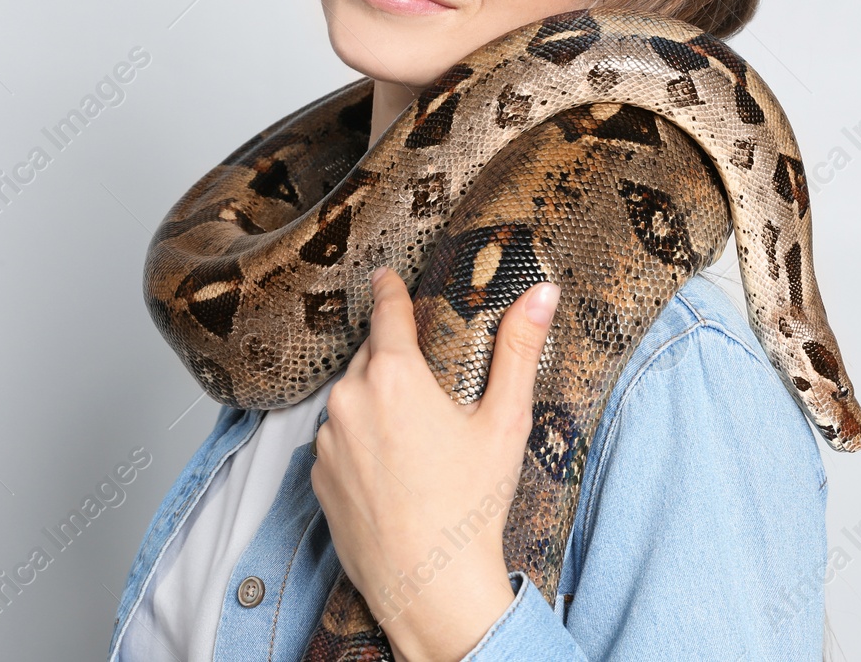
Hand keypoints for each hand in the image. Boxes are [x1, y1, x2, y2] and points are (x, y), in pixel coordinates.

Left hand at [310, 266, 559, 661]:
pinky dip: (360, 439)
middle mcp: (349, 400)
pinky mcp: (317, 475)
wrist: (429, 586)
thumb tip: (544, 292)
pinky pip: (338, 438)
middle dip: (394, 358)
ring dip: (375, 401)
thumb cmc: (469, 505)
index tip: (385, 275)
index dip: (390, 290)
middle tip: (428, 381)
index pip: (387, 312)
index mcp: (393, 376)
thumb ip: (520, 349)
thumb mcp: (504, 421)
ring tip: (415, 434)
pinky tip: (393, 466)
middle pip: (369, 356)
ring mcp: (327, 439)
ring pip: (351, 398)